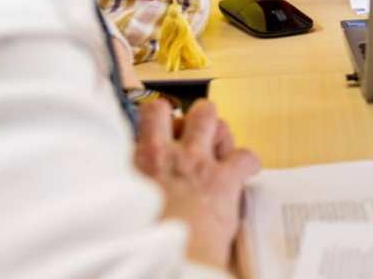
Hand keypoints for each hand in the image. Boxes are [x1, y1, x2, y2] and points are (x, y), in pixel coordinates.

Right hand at [134, 98, 258, 271]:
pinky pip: (246, 156)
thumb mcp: (124, 205)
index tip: (165, 127)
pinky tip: (244, 174)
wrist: (162, 265)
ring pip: (216, 121)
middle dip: (195, 117)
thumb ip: (132, 181)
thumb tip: (135, 178)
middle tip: (195, 136)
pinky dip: (248, 164)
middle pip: (188, 110)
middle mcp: (170, 154)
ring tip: (218, 150)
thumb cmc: (138, 242)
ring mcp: (198, 163)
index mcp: (141, 161)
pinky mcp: (224, 179)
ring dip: (219, 133)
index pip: (150, 114)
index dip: (161, 117)